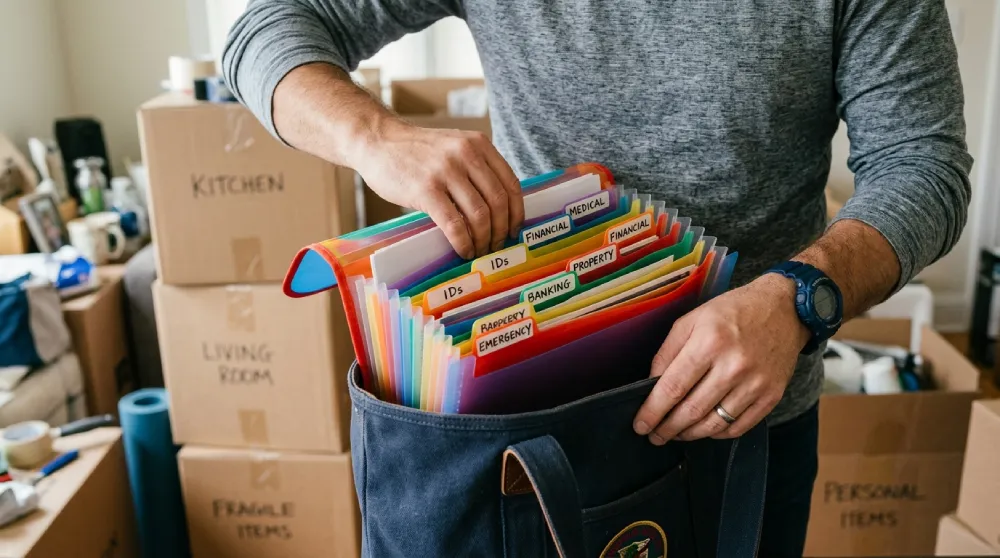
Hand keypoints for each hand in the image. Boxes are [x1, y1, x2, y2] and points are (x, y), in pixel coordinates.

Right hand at [354, 119, 523, 259]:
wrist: (378, 140)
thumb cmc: (416, 151)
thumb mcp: (454, 147)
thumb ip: (476, 167)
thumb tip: (498, 209)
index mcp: (478, 144)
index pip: (510, 184)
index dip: (516, 212)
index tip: (514, 230)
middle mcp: (466, 154)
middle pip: (498, 202)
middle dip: (501, 230)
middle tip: (496, 246)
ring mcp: (446, 172)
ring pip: (479, 215)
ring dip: (483, 240)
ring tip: (479, 250)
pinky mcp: (425, 190)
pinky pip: (454, 224)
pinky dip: (463, 242)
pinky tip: (463, 250)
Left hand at [632, 274, 810, 442]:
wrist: (784, 310)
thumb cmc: (732, 312)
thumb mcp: (692, 319)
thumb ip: (668, 352)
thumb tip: (651, 386)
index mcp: (709, 342)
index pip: (673, 387)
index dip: (652, 411)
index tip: (640, 425)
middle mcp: (734, 365)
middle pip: (691, 411)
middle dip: (667, 429)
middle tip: (654, 435)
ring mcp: (756, 383)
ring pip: (714, 424)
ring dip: (689, 434)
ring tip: (676, 434)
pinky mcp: (772, 396)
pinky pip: (738, 427)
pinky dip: (717, 434)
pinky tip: (704, 429)